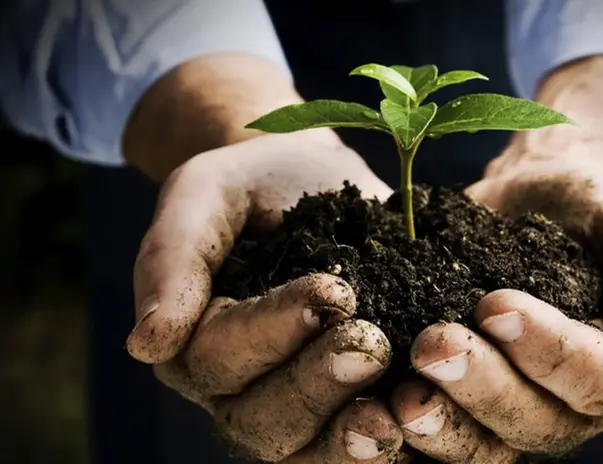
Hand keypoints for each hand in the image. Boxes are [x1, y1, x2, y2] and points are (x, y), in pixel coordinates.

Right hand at [126, 134, 405, 461]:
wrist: (312, 181)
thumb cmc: (252, 185)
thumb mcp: (203, 195)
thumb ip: (171, 258)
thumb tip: (147, 343)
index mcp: (193, 342)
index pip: (221, 357)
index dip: (273, 332)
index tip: (333, 290)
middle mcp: (238, 388)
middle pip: (264, 418)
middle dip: (318, 386)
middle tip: (370, 344)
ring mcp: (294, 402)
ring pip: (309, 447)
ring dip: (352, 439)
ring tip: (397, 415)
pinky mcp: (348, 401)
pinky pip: (362, 442)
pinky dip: (395, 442)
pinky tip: (424, 424)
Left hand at [391, 156, 602, 461]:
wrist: (539, 195)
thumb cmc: (597, 207)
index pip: (590, 379)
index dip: (544, 350)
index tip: (495, 304)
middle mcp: (565, 405)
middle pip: (527, 422)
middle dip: (479, 386)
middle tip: (432, 344)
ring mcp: (507, 406)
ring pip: (478, 443)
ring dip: (437, 425)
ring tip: (396, 397)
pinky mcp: (457, 397)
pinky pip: (431, 429)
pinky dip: (397, 426)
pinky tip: (366, 408)